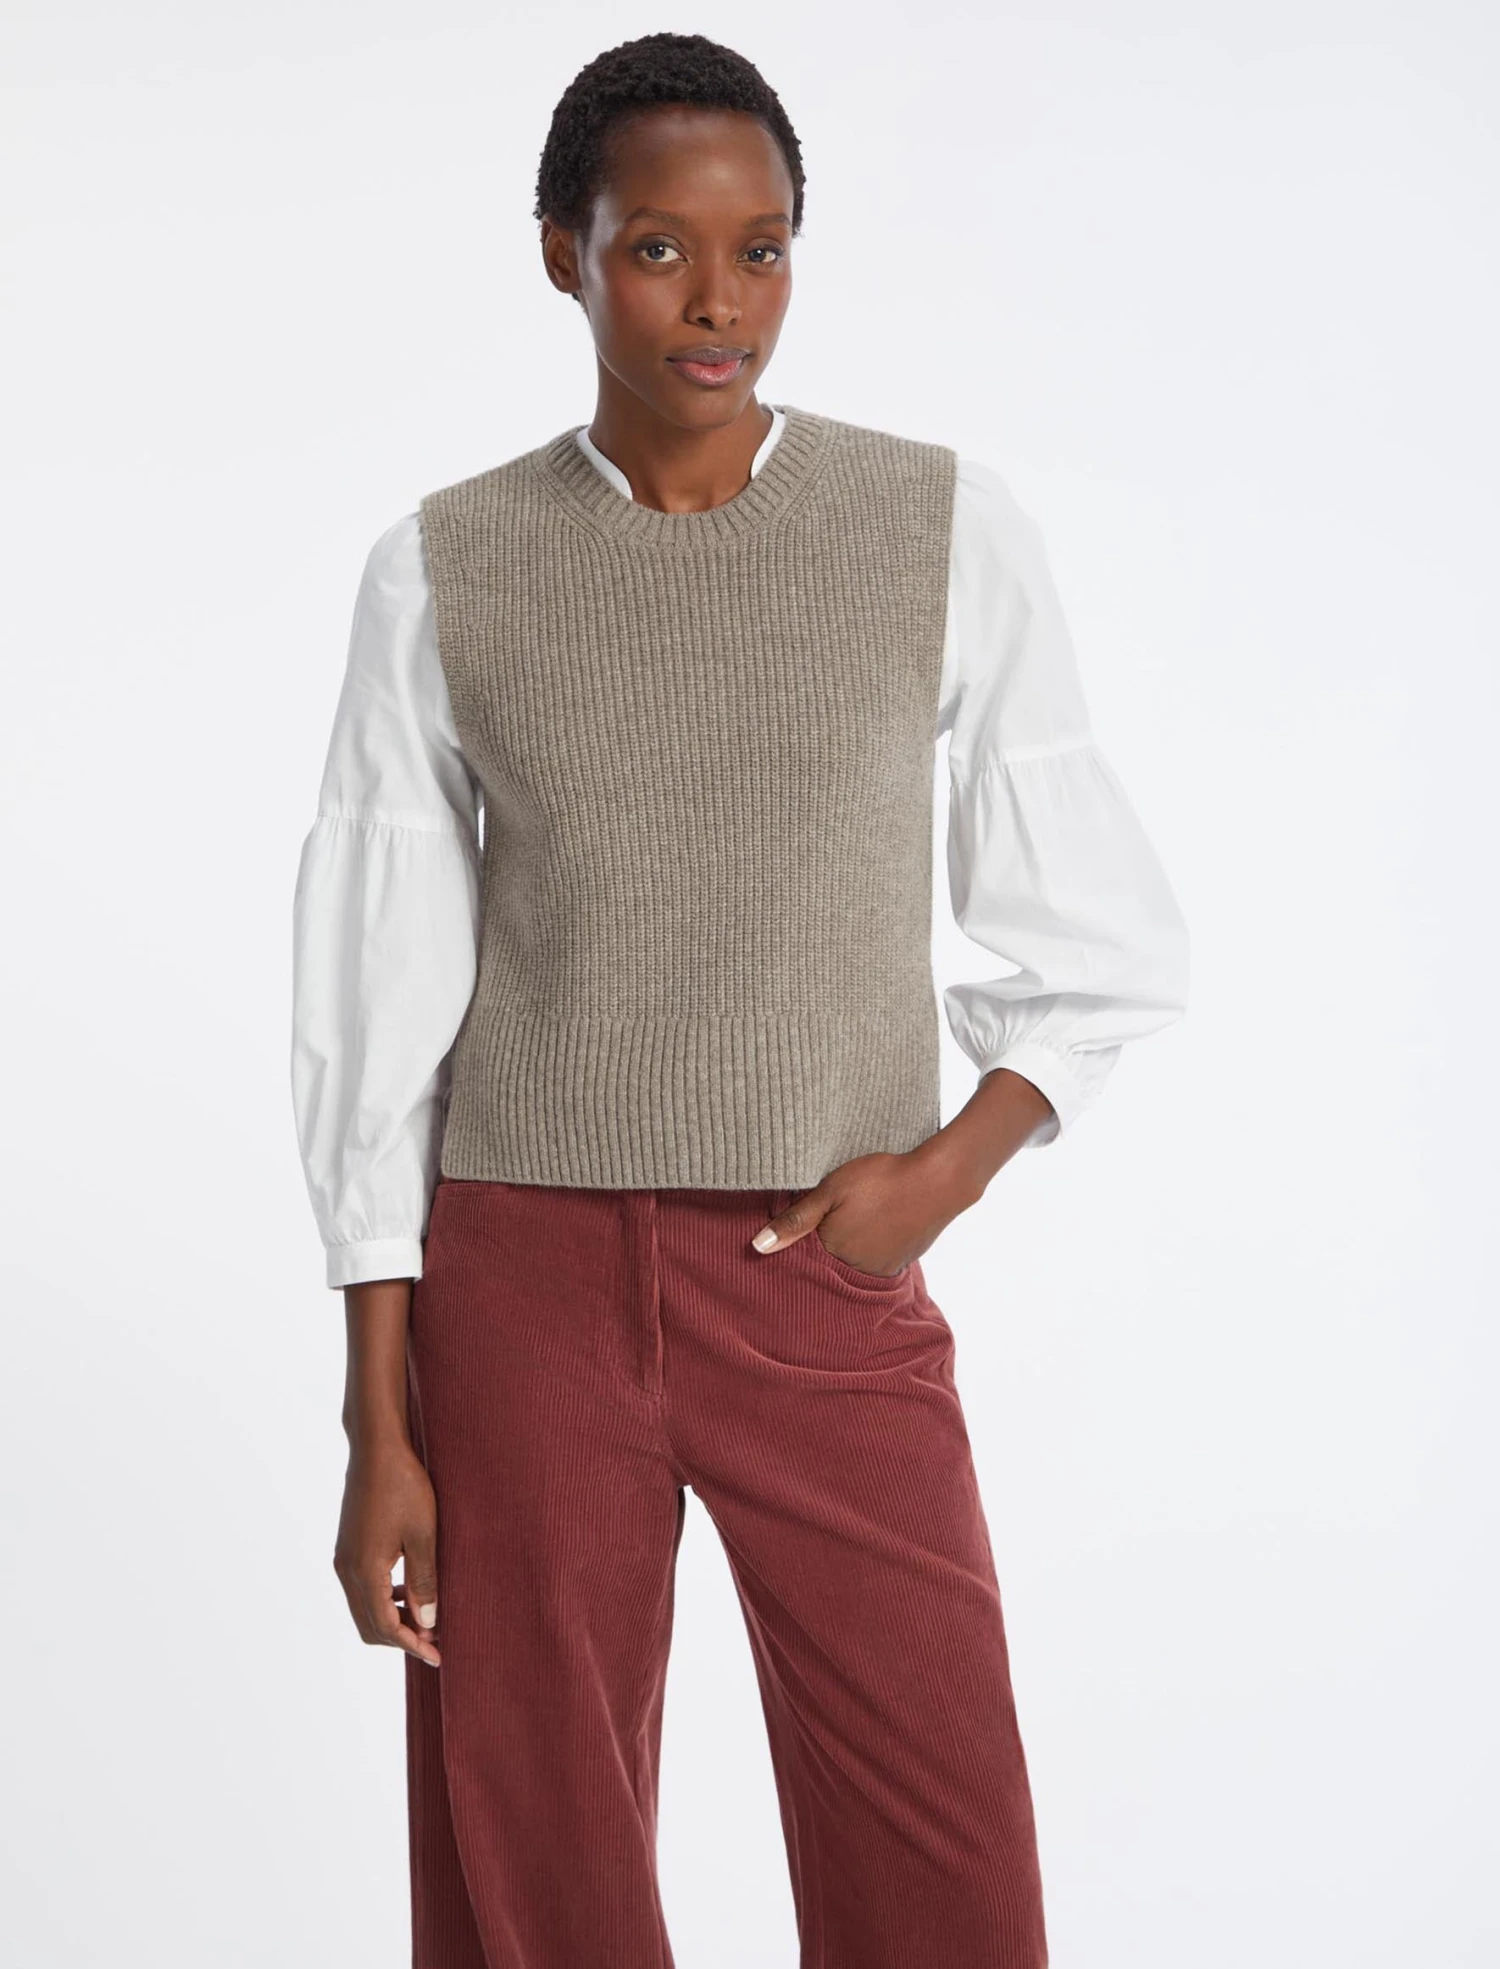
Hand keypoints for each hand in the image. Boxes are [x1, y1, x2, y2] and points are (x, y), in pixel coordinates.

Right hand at [333, 1440, 441, 1667]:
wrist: (376, 1448)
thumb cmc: (404, 1485)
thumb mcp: (423, 1535)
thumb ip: (425, 1582)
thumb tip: (427, 1624)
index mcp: (364, 1571)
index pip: (385, 1627)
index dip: (412, 1645)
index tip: (439, 1655)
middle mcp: (347, 1570)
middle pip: (369, 1626)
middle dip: (401, 1638)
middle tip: (435, 1639)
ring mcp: (343, 1559)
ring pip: (364, 1609)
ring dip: (393, 1619)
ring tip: (428, 1615)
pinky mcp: (347, 1548)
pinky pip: (362, 1589)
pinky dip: (385, 1599)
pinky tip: (410, 1589)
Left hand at [751, 1146, 984, 1275]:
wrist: (938, 1180)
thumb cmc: (880, 1179)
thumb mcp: (831, 1190)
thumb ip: (795, 1220)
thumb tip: (757, 1248)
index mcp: (834, 1252)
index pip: (809, 1249)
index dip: (810, 1229)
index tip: (818, 1210)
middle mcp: (858, 1269)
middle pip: (834, 1255)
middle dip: (834, 1235)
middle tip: (848, 1207)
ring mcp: (884, 1268)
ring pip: (857, 1257)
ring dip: (856, 1241)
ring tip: (866, 1212)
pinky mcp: (906, 1261)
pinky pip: (881, 1257)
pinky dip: (878, 1242)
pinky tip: (884, 1220)